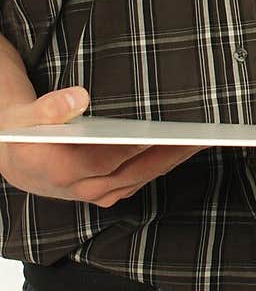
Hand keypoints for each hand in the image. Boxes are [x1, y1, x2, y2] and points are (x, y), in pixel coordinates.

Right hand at [0, 85, 200, 208]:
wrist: (17, 162)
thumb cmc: (24, 135)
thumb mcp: (27, 117)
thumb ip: (52, 107)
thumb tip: (80, 97)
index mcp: (63, 169)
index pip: (110, 158)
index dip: (141, 146)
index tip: (170, 133)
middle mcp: (84, 187)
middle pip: (136, 170)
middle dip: (171, 153)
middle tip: (203, 134)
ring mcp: (97, 193)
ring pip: (143, 177)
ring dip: (172, 160)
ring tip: (201, 138)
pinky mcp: (107, 193)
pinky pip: (141, 180)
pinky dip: (162, 165)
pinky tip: (182, 148)